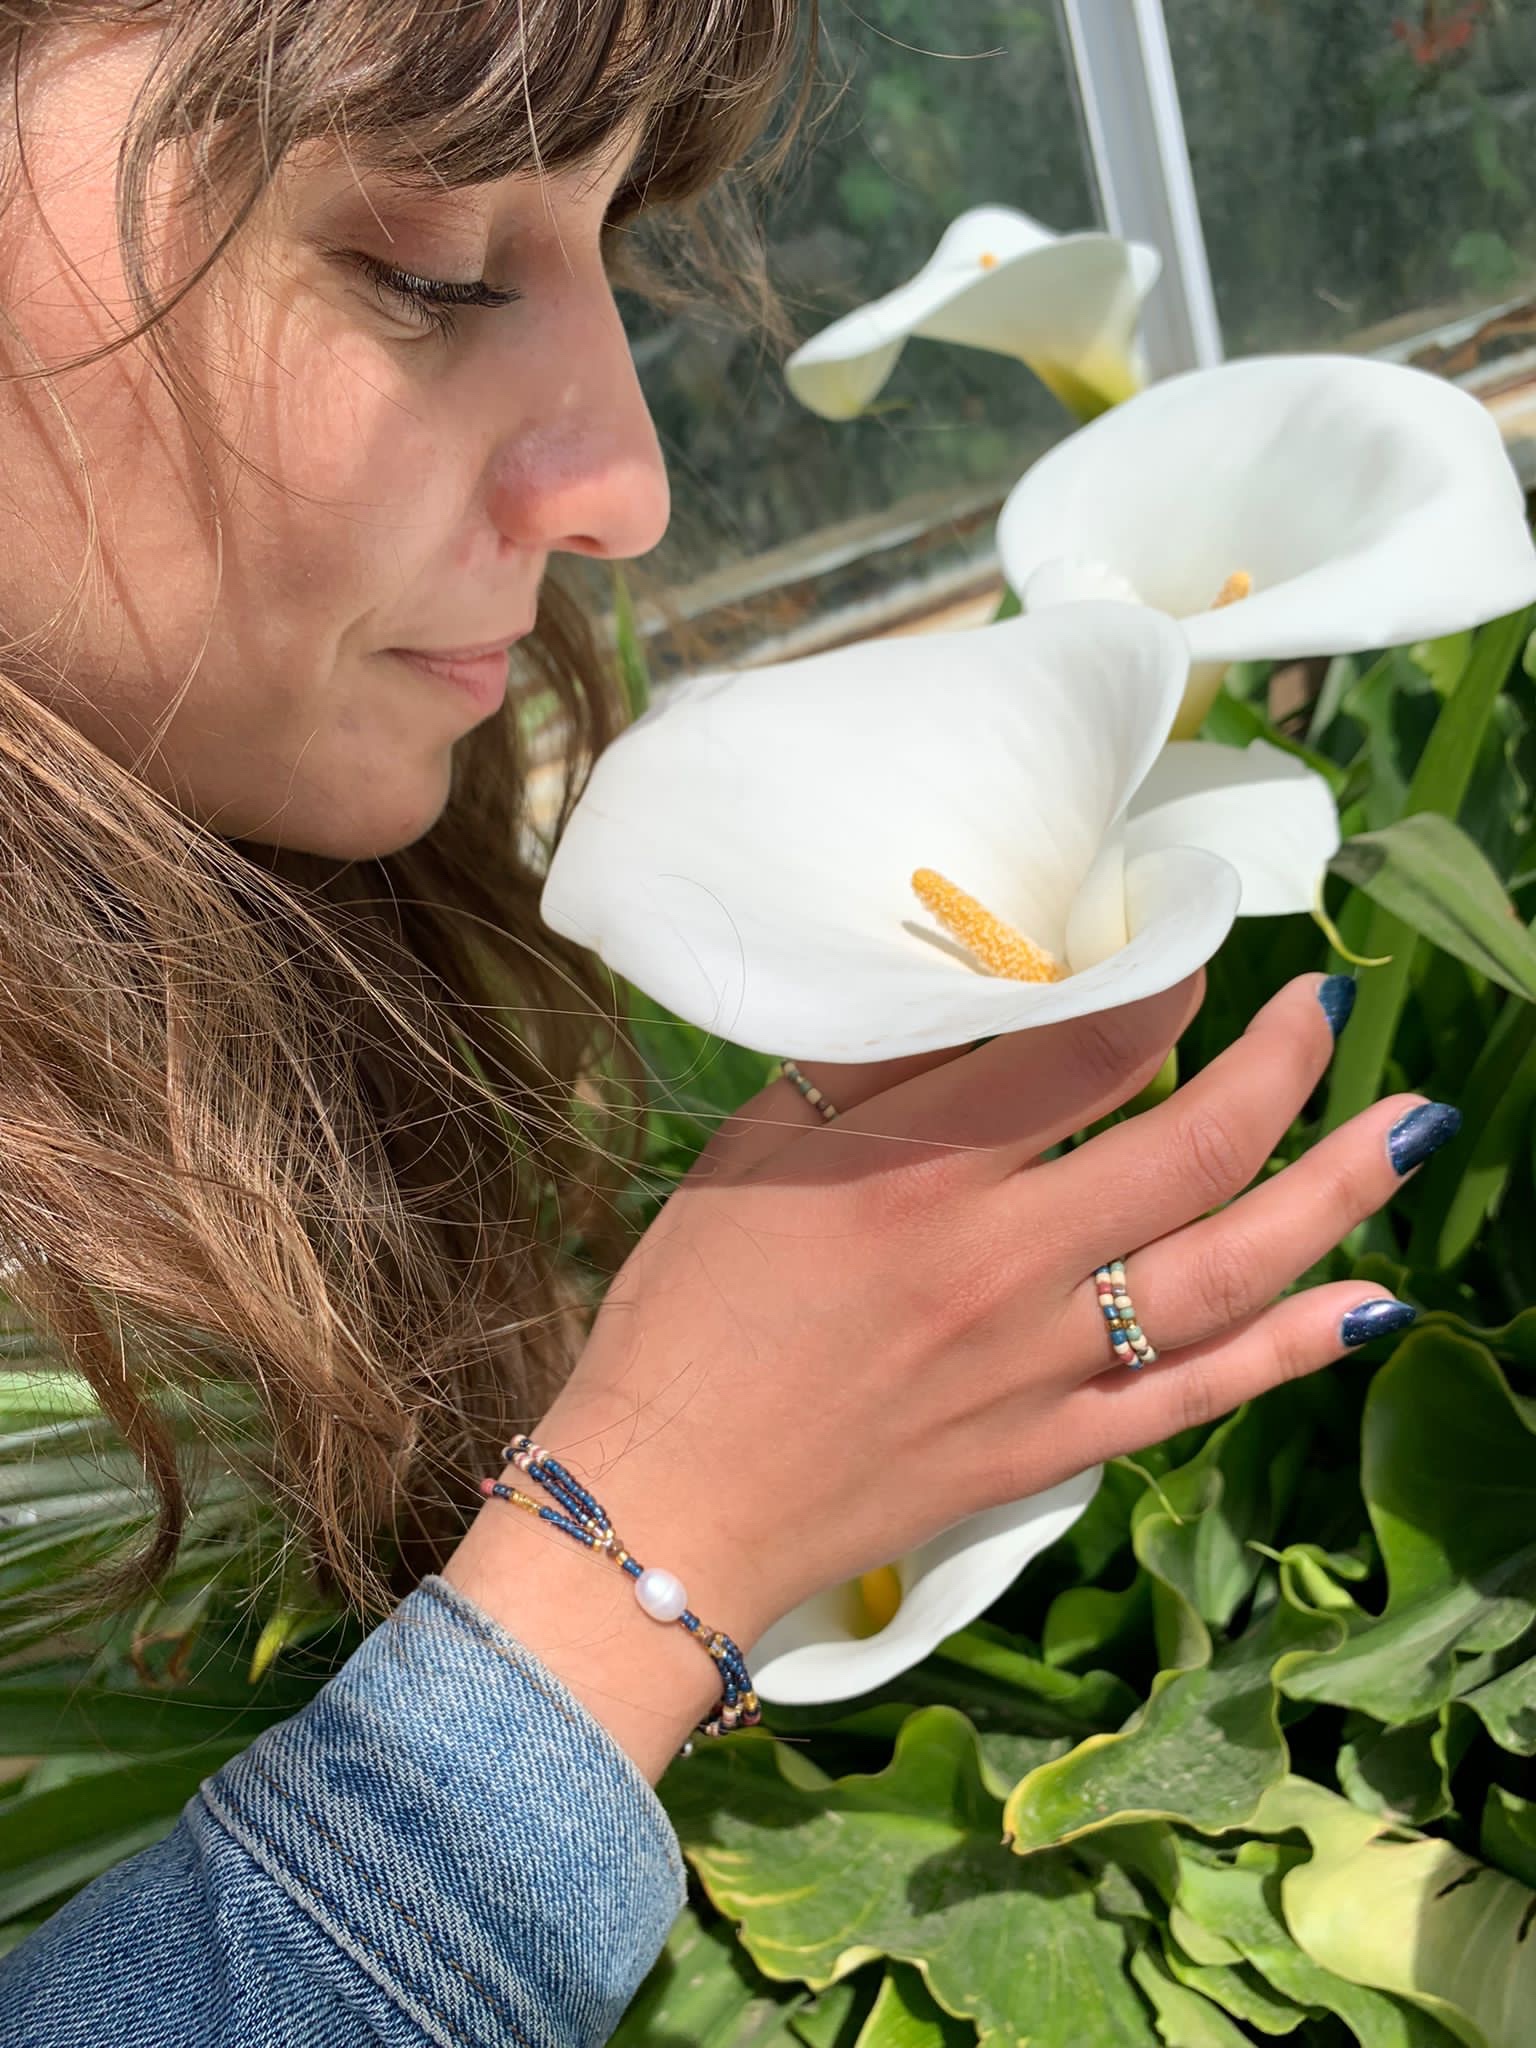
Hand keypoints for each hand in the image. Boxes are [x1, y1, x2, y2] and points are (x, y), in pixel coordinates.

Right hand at [444, 972, 1452, 1776]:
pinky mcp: (1053, 1447)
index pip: (1090, 1049)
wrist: (670, 1498)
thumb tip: (1002, 978)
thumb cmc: (692, 1310)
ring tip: (1414, 1127)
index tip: (1195, 952)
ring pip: (1227, 1269)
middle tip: (1328, 1003)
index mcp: (917, 1170)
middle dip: (1283, 1061)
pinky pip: (1198, 1395)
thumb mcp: (760, 1146)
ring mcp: (1041, 1366)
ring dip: (1334, 1190)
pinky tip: (1367, 1304)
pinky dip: (1290, 1349)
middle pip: (1190, 1146)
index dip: (1168, 986)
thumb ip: (885, 1063)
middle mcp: (1001, 1263)